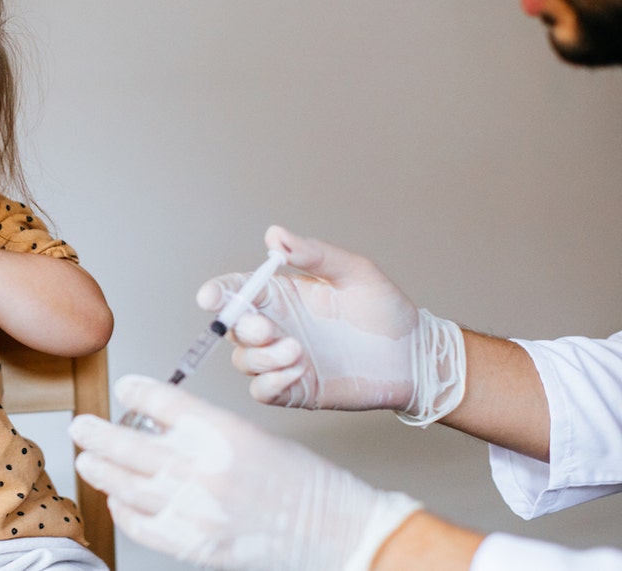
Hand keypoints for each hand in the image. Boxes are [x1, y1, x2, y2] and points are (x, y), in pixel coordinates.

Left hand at [69, 375, 420, 570]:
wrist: (335, 529)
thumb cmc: (301, 481)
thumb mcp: (251, 435)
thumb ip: (201, 430)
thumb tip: (152, 423)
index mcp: (223, 432)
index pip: (160, 401)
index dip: (135, 392)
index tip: (124, 387)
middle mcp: (204, 470)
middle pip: (127, 443)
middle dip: (96, 433)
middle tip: (81, 425)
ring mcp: (196, 511)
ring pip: (126, 485)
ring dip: (100, 469)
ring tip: (87, 459)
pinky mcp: (195, 544)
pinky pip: (142, 524)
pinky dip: (123, 509)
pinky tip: (118, 498)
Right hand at [197, 226, 464, 424]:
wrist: (414, 355)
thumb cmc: (385, 309)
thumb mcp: (353, 271)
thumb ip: (313, 254)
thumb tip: (274, 235)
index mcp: (281, 295)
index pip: (235, 291)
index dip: (218, 293)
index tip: (211, 297)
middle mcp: (276, 327)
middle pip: (233, 329)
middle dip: (242, 328)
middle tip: (268, 329)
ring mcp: (283, 360)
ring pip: (245, 361)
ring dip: (262, 357)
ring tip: (297, 352)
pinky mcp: (295, 390)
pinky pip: (262, 391)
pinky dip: (271, 382)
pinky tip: (298, 372)